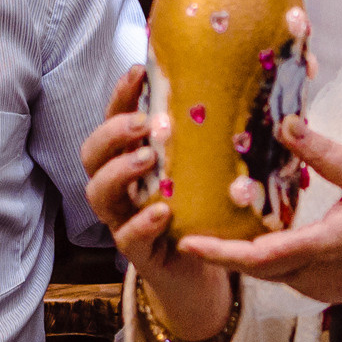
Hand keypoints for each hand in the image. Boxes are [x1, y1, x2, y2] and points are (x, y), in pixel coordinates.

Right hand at [79, 67, 232, 336]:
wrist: (200, 270)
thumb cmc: (199, 210)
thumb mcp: (201, 168)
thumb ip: (206, 136)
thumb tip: (249, 89)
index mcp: (130, 158)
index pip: (114, 119)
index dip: (121, 95)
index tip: (139, 71)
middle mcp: (119, 187)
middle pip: (92, 154)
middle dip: (112, 133)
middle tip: (144, 123)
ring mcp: (123, 220)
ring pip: (98, 194)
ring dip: (119, 172)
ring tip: (148, 159)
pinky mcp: (138, 253)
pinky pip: (127, 238)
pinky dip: (142, 223)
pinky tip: (163, 211)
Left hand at [180, 117, 341, 304]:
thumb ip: (323, 152)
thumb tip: (285, 124)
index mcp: (327, 247)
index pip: (261, 257)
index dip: (220, 252)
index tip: (188, 241)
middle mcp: (319, 276)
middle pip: (255, 269)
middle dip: (217, 252)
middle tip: (182, 227)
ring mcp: (323, 288)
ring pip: (269, 275)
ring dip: (238, 256)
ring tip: (205, 228)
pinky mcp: (328, 289)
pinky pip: (285, 277)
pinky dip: (263, 260)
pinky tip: (249, 235)